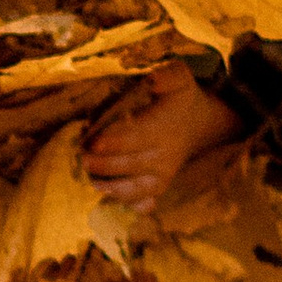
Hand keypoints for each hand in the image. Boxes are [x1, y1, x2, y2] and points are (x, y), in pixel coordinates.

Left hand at [86, 64, 237, 215]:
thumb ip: (168, 75)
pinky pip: (145, 203)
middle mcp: (163, 155)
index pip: (137, 137)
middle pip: (131, 165)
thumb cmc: (180, 98)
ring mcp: (162, 175)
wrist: (199, 124)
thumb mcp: (179, 78)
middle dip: (104, 165)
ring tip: (92, 182)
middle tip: (82, 159)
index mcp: (163, 127)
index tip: (93, 142)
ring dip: (112, 188)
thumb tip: (154, 78)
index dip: (114, 141)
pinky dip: (129, 206)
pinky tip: (111, 203)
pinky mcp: (159, 187)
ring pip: (136, 189)